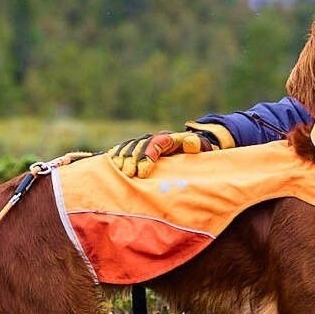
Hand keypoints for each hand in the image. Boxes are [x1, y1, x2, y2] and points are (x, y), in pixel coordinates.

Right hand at [108, 124, 231, 178]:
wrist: (193, 146)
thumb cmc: (198, 150)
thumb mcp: (202, 147)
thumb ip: (197, 144)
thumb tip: (191, 143)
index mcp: (169, 138)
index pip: (156, 143)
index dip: (147, 157)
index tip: (143, 173)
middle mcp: (155, 138)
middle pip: (140, 145)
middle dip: (132, 160)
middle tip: (128, 175)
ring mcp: (146, 142)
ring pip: (130, 146)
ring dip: (123, 158)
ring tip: (119, 172)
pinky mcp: (139, 148)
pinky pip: (124, 149)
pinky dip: (117, 155)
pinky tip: (112, 164)